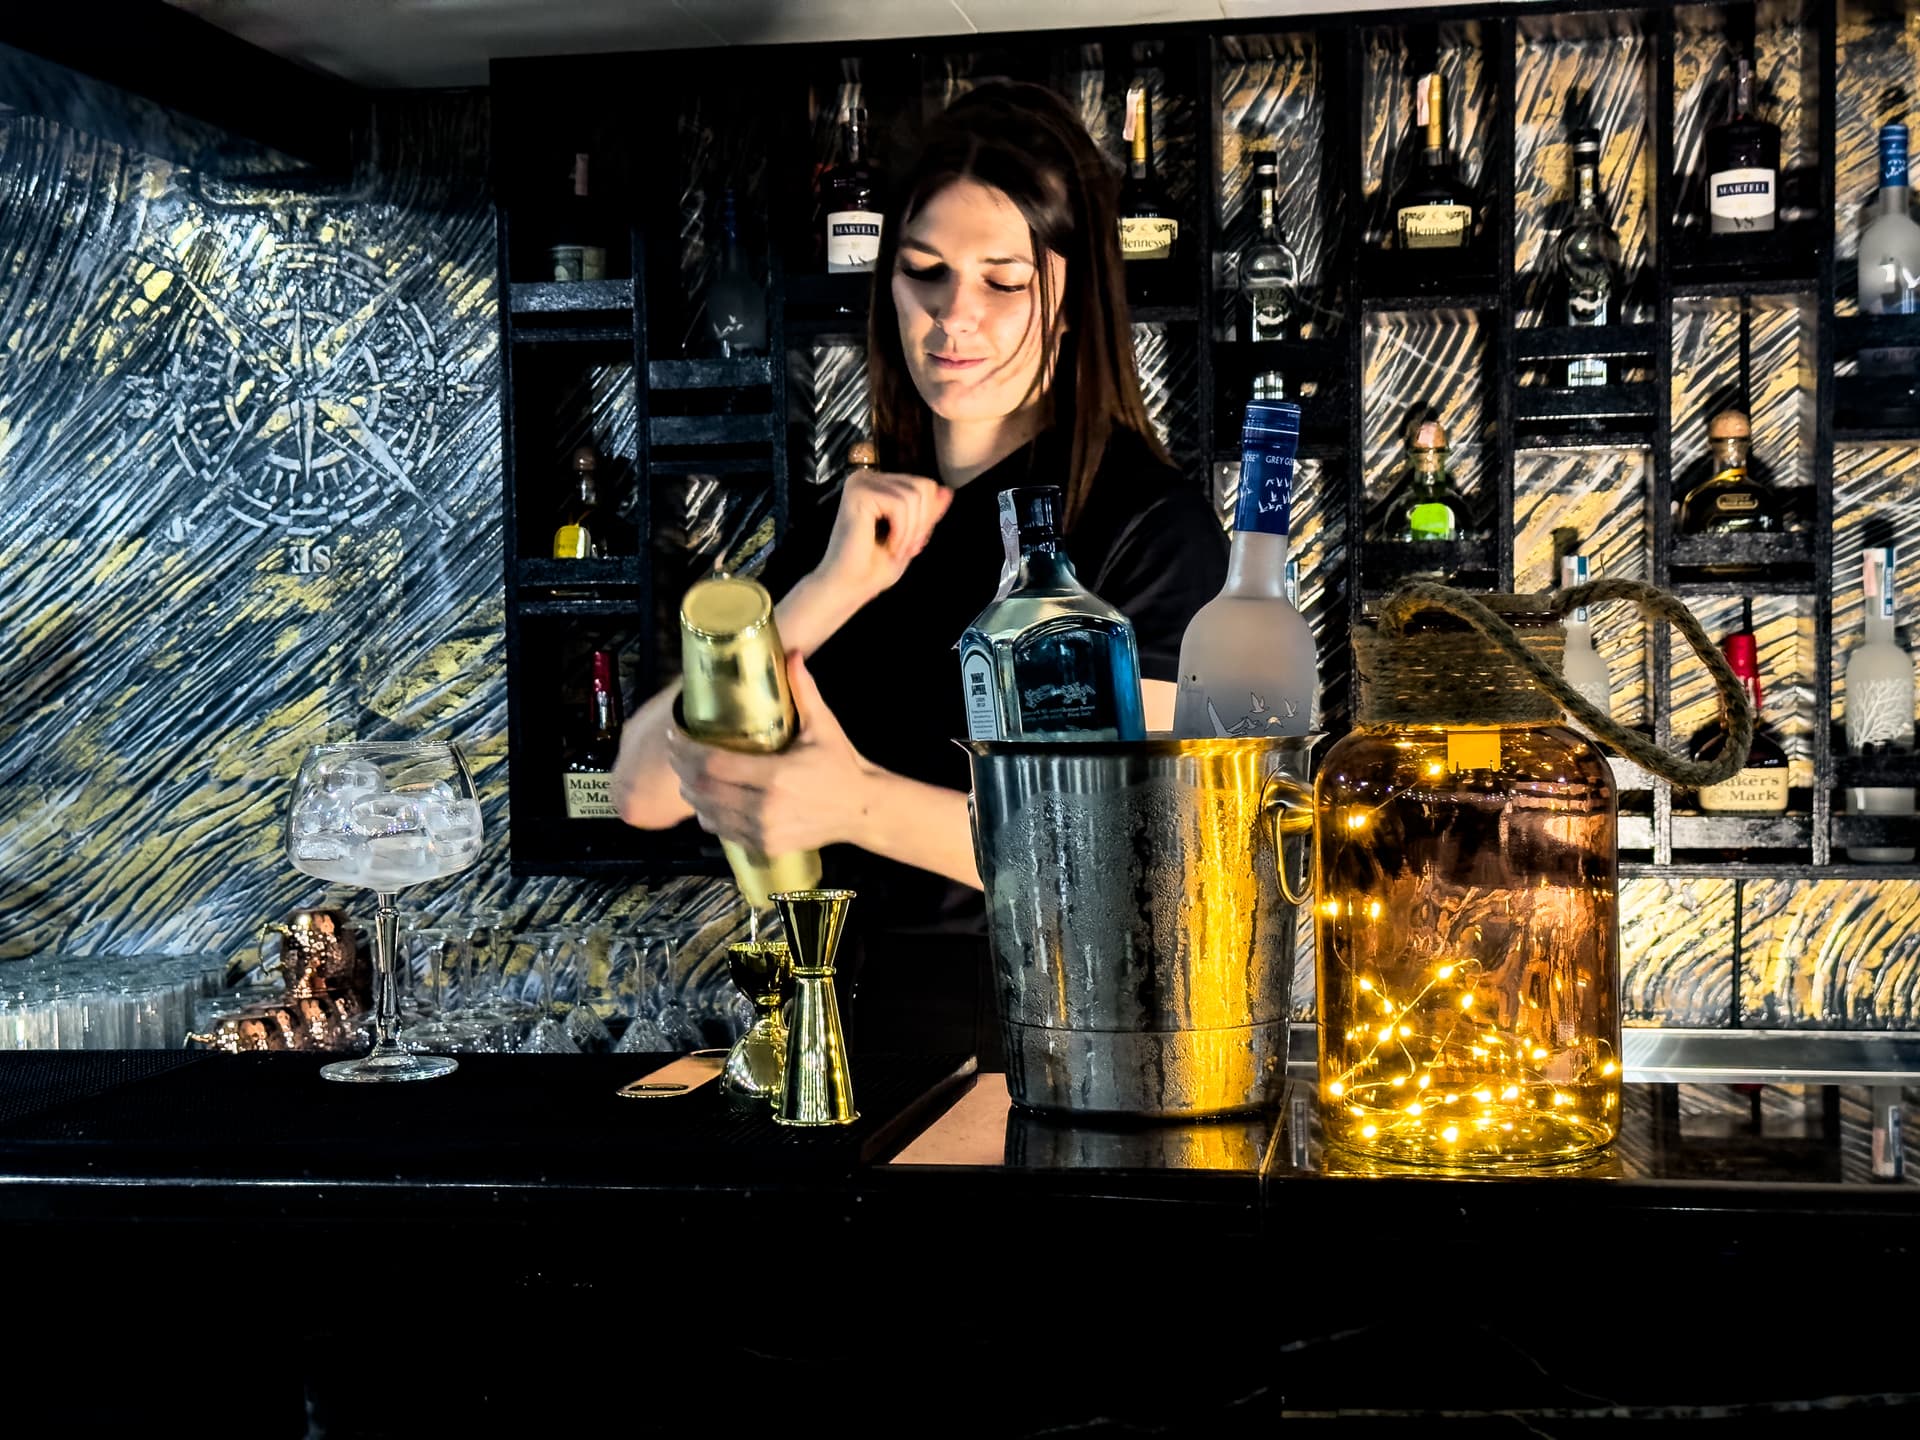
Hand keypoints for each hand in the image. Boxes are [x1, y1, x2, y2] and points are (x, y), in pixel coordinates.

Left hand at [666, 652, 872, 856]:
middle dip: (682, 769)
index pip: (713, 764)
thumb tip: (791, 652)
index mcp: (776, 775)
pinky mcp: (764, 845)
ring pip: (707, 812)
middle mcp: (764, 807)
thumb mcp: (823, 726)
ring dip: (691, 792)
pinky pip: (722, 831)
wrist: (861, 809)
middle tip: (676, 750)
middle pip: (703, 788)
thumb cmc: (841, 765)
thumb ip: (804, 691)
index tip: (676, 734)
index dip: (687, 750)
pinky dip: (707, 814)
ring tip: (686, 773)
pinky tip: (705, 800)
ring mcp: (763, 830)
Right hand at [811, 466, 952, 614]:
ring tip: (895, 549)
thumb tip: (948, 490)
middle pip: (923, 486)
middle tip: (904, 548)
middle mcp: (866, 477)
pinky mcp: (858, 493)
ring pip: (914, 495)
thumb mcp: (912, 536)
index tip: (910, 544)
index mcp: (877, 484)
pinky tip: (887, 545)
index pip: (925, 485)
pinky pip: (900, 504)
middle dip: (921, 523)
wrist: (848, 587)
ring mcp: (860, 483)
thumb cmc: (874, 568)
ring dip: (910, 531)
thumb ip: (928, 513)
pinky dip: (901, 531)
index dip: (926, 518)